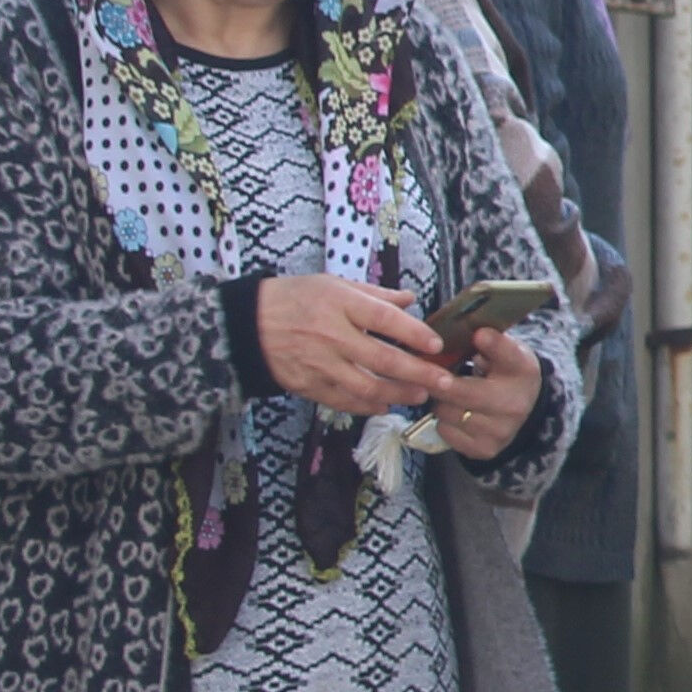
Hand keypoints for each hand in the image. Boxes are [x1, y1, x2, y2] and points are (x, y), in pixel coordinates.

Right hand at [255, 274, 454, 417]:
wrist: (247, 325)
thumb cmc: (294, 299)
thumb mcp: (333, 284)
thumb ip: (374, 295)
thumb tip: (410, 299)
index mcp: (339, 304)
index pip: (384, 320)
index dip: (413, 333)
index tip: (436, 345)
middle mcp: (331, 335)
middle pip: (383, 359)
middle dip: (418, 373)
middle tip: (445, 382)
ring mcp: (319, 364)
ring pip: (366, 387)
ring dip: (398, 394)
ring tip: (420, 396)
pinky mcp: (308, 385)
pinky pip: (343, 401)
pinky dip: (367, 407)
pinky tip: (385, 406)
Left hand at [430, 332, 547, 459]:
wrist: (526, 412)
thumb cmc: (506, 374)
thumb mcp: (505, 352)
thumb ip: (489, 342)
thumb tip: (474, 334)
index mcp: (522, 370)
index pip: (508, 354)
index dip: (492, 344)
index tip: (479, 335)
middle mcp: (514, 404)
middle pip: (460, 391)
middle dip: (438, 381)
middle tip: (427, 373)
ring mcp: (500, 431)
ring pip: (446, 412)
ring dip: (440, 401)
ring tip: (447, 394)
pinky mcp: (484, 450)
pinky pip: (444, 431)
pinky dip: (443, 421)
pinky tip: (454, 412)